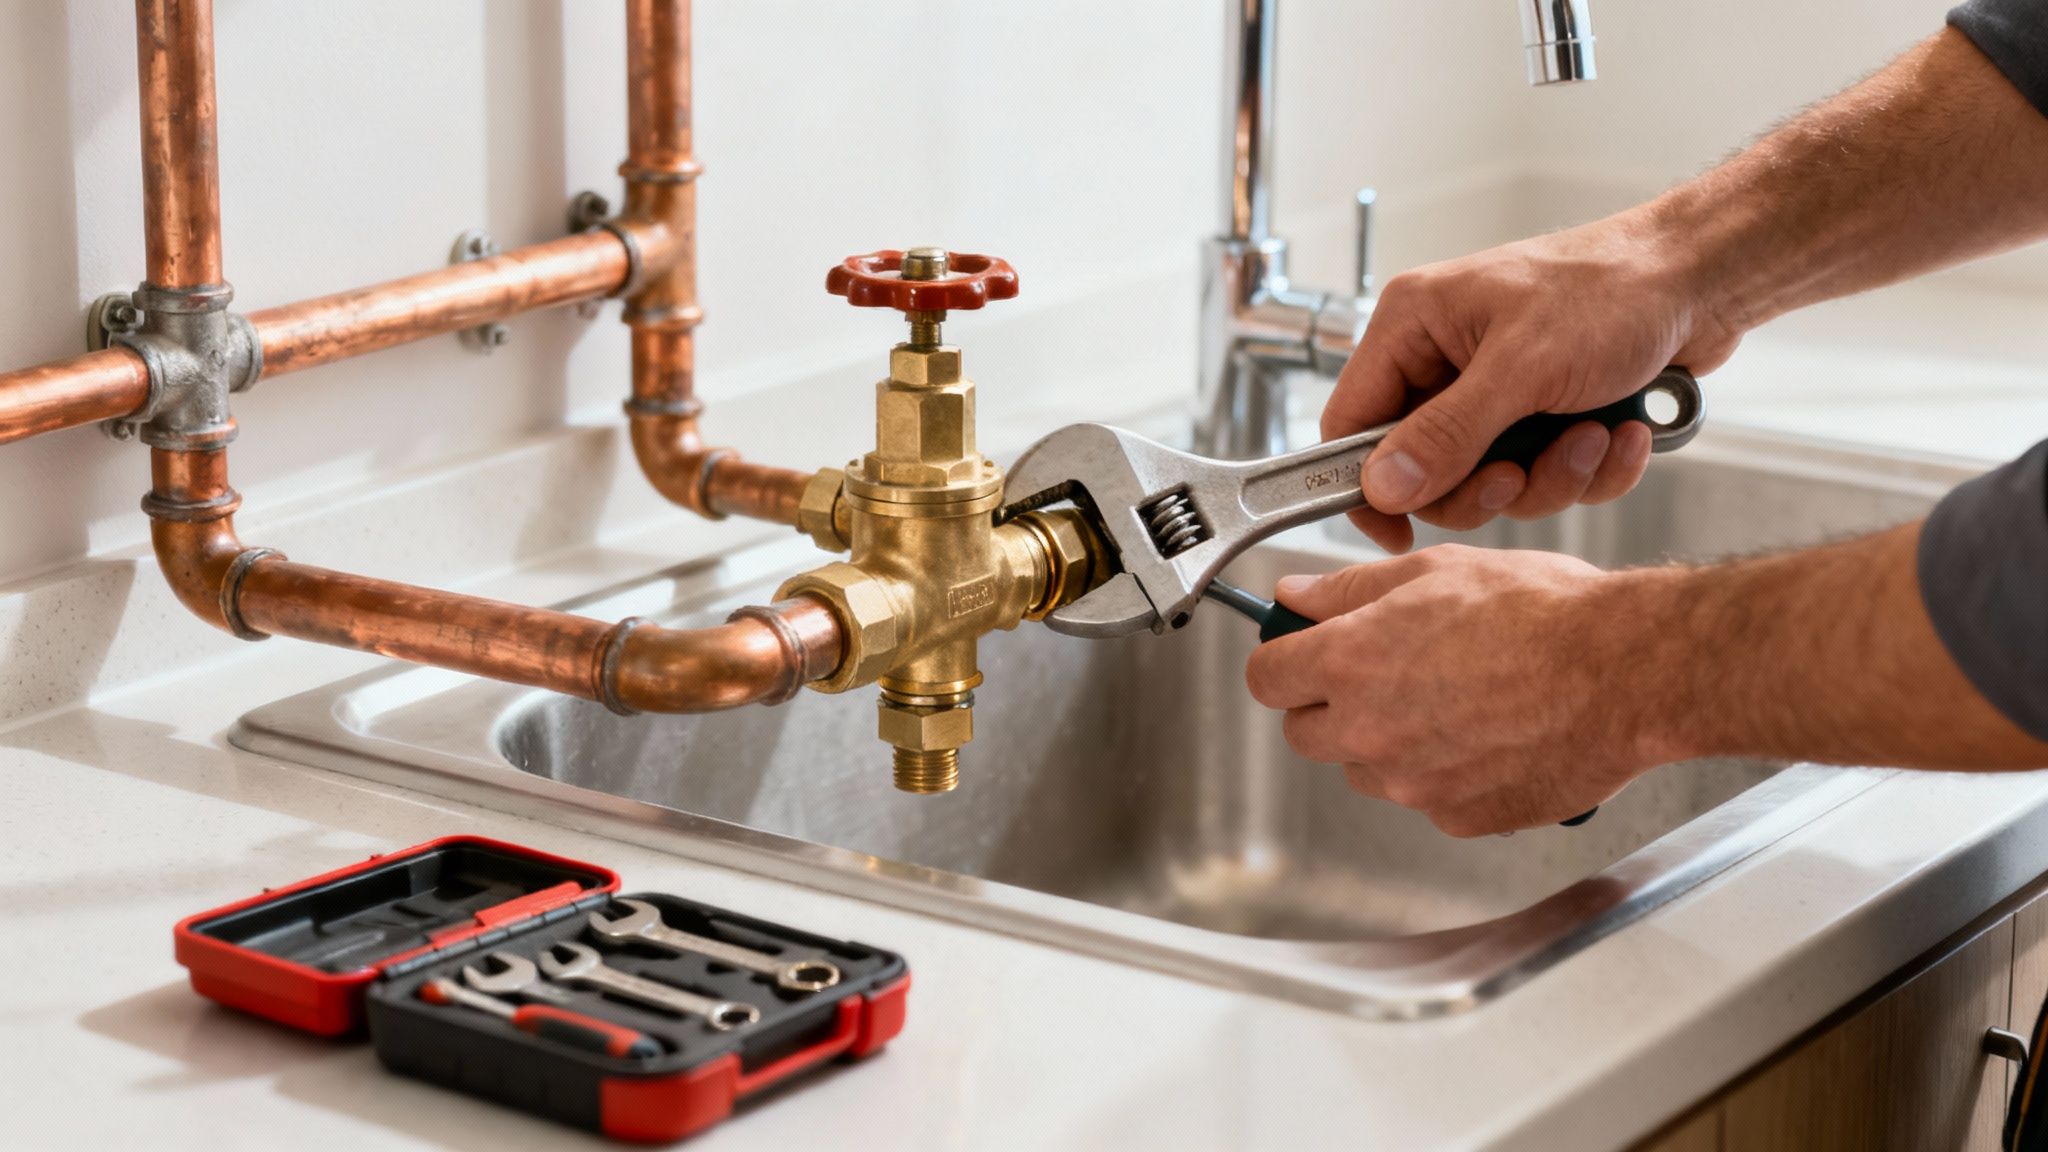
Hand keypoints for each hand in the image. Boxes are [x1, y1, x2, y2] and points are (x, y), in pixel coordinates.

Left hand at [1243, 546, 1677, 835]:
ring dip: (1389, 741)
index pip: (1266, 678)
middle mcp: (1370, 731)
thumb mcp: (1435, 571)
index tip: (1303, 652)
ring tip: (1455, 698)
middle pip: (1306, 732)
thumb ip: (1349, 590)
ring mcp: (1413, 783)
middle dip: (1330, 705)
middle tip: (1386, 672)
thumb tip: (1295, 597)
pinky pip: (1427, 798)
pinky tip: (1490, 733)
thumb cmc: (1544, 613)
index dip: (1284, 660)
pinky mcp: (1459, 817)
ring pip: (1366, 769)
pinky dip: (1446, 773)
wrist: (1625, 672)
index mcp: (1350, 662)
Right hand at [1329, 213, 1741, 551]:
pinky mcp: (1542, 415)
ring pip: (1490, 483)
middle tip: (1521, 471)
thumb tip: (1381, 486)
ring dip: (1550, 476)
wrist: (1704, 280)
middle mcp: (1445, 361)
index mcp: (1413, 327)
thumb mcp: (1522, 367)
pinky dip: (1588, 469)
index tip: (1399, 529)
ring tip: (1593, 435)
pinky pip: (1543, 477)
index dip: (1368, 483)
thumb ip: (1446, 434)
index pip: (1351, 422)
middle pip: (1424, 470)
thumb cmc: (1614, 288)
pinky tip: (1622, 434)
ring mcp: (1495, 391)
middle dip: (1487, 484)